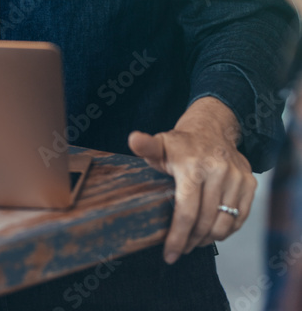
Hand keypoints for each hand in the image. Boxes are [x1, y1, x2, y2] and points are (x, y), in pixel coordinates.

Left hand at [128, 97, 255, 263]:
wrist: (212, 128)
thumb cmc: (181, 144)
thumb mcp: (160, 144)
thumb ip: (145, 146)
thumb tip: (133, 140)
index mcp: (192, 165)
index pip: (186, 211)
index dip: (178, 237)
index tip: (169, 255)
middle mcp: (217, 170)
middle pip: (205, 222)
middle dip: (191, 241)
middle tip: (183, 248)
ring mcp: (236, 177)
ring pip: (224, 225)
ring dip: (209, 238)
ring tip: (197, 238)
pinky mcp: (249, 183)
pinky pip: (240, 219)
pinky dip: (226, 230)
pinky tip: (213, 228)